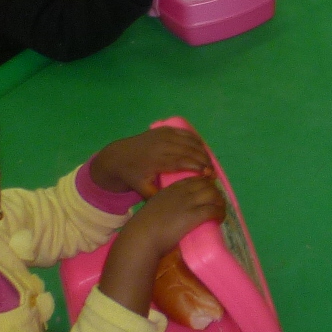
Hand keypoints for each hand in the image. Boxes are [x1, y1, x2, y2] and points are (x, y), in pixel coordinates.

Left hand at [90, 126, 212, 199]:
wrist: (118, 156)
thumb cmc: (133, 175)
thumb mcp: (141, 189)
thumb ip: (158, 196)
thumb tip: (177, 202)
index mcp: (156, 160)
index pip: (182, 161)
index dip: (198, 167)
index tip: (209, 174)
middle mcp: (162, 145)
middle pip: (189, 150)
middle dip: (204, 160)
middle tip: (213, 171)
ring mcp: (164, 135)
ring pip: (189, 141)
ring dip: (202, 151)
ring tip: (210, 162)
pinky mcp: (165, 129)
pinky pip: (185, 133)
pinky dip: (196, 140)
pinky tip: (202, 149)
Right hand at [98, 176, 226, 316]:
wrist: (141, 238)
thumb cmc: (143, 229)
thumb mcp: (153, 210)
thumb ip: (163, 208)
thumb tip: (171, 215)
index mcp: (170, 190)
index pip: (193, 180)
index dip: (204, 184)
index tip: (208, 192)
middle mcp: (181, 193)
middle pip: (206, 185)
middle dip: (214, 192)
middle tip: (217, 203)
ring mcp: (188, 203)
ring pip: (213, 194)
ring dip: (220, 202)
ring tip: (220, 211)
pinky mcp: (194, 215)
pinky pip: (213, 209)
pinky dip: (220, 213)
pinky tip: (220, 218)